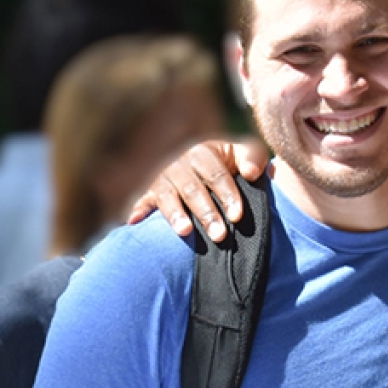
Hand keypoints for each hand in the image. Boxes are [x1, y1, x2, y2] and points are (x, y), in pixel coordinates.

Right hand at [127, 138, 271, 241]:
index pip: (216, 174)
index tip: (237, 216)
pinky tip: (133, 222)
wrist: (193, 156)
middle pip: (192, 189)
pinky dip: (137, 209)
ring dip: (175, 214)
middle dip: (206, 213)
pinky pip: (141, 199)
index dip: (228, 195)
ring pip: (167, 195)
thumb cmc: (223, 159)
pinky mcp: (147, 189)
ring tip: (185, 232)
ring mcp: (161, 176)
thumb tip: (254, 173)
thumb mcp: (239, 152)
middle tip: (219, 235)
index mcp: (202, 152)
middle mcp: (178, 162)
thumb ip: (252, 157)